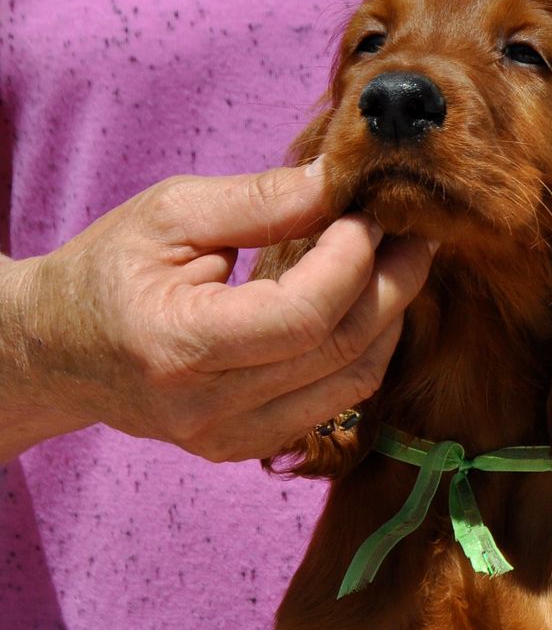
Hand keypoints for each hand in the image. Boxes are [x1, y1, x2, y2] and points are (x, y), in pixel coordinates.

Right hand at [0, 162, 434, 461]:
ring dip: (390, 319)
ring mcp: (231, 439)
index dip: (355, 259)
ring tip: (399, 260)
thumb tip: (339, 181)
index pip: (305, 316)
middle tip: (415, 228)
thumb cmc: (108, 270)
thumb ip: (258, 202)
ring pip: (352, 384)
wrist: (59, 351)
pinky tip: (367, 304)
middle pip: (341, 352)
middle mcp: (209, 409)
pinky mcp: (247, 448)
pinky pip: (333, 402)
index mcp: (180, 346)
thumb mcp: (169, 214)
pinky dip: (362, 350)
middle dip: (392, 283)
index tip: (372, 210)